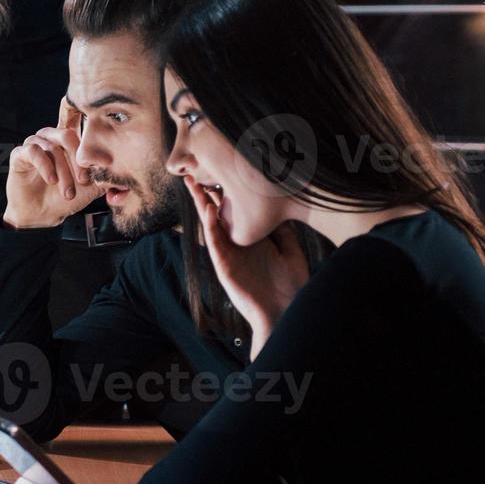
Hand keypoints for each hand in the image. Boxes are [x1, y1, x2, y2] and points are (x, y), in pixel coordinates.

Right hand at [1, 98, 104, 228]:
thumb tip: (126, 169)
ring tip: (68, 191)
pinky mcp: (20, 154)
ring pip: (52, 146)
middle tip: (84, 180)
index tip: (94, 124)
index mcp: (67, 141)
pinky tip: (51, 180)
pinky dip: (46, 166)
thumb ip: (105, 174)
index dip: (82, 115)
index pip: (73, 118)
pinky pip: (34, 151)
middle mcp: (50, 138)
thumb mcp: (91, 187)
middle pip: (67, 135)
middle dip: (78, 160)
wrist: (44, 217)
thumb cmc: (64, 198)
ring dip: (63, 171)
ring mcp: (34, 145)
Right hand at [184, 175, 309, 351]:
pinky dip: (210, 226)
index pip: (235, 211)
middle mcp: (237, 245)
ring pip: (210, 225)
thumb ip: (283, 232)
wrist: (285, 312)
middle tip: (195, 172)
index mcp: (251, 239)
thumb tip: (280, 209)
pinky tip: (208, 210)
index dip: (226, 192)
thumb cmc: (290, 286)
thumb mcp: (291, 252)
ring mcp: (228, 255)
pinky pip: (215, 243)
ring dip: (202, 205)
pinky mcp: (224, 267)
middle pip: (217, 214)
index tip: (222, 171)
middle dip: (205, 194)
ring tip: (194, 184)